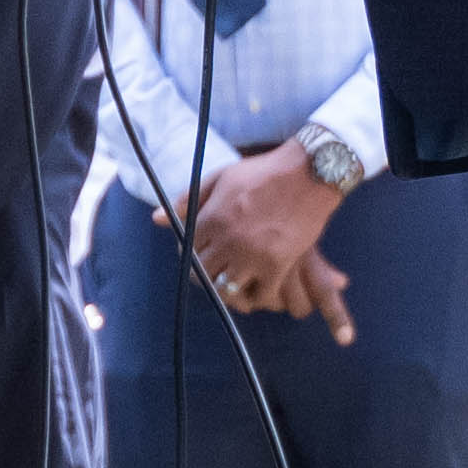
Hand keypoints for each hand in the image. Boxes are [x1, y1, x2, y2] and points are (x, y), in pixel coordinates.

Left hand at [184, 143, 354, 333]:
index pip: (187, 250)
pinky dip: (259, 297)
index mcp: (212, 217)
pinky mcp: (278, 265)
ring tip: (236, 285)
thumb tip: (156, 218)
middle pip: (203, 274)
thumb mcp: (222, 177)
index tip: (200, 254)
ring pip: (227, 290)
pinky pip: (261, 295)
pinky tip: (261, 288)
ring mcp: (253, 255)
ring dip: (229, 291)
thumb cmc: (264, 171)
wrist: (310, 173)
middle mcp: (228, 240)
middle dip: (205, 276)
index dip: (190, 254)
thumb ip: (189, 199)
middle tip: (215, 274)